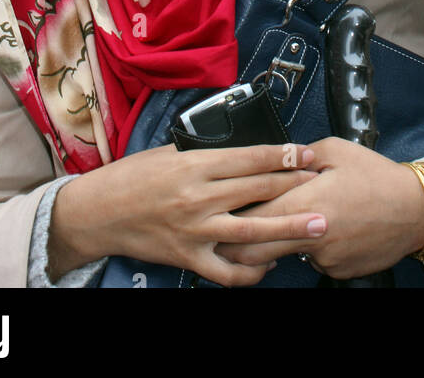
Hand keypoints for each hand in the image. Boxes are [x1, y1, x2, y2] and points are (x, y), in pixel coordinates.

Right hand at [48, 142, 325, 286]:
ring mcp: (196, 230)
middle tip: (323, 182)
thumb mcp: (170, 152)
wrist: (100, 211)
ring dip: (289, 228)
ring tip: (318, 226)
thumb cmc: (133, 176)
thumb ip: (206, 154)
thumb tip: (243, 152)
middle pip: (258, 190)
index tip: (306, 152)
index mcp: (195, 164)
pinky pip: (228, 271)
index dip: (283, 155)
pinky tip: (269, 264)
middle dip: (296, 185)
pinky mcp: (189, 257)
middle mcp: (198, 197)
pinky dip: (252, 271)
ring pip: (252, 231)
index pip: (250, 158)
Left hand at [216, 137, 423, 279]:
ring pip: (286, 254)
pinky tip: (329, 228)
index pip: (251, 219)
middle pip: (255, 251)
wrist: (417, 210)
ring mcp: (324, 259)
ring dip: (280, 242)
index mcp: (306, 202)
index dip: (232, 218)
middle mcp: (311, 236)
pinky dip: (311, 247)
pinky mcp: (336, 271)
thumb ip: (299, 156)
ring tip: (295, 219)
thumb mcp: (336, 150)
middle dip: (236, 246)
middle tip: (226, 235)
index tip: (222, 213)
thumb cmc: (377, 177)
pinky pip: (313, 260)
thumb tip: (275, 160)